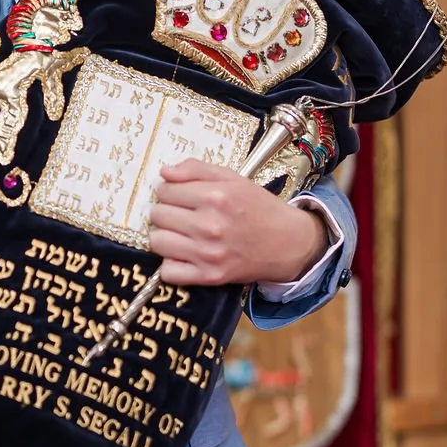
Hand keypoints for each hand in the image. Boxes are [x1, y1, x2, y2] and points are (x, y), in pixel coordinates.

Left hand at [149, 160, 325, 286]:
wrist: (288, 243)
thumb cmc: (258, 208)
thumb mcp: (233, 179)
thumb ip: (196, 170)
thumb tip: (163, 173)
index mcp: (217, 197)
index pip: (165, 190)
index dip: (169, 191)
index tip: (180, 196)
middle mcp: (211, 225)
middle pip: (158, 215)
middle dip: (165, 212)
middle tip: (182, 215)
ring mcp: (209, 254)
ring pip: (157, 242)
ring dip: (165, 236)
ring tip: (181, 234)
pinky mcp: (210, 276)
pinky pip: (168, 272)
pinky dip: (171, 264)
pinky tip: (184, 255)